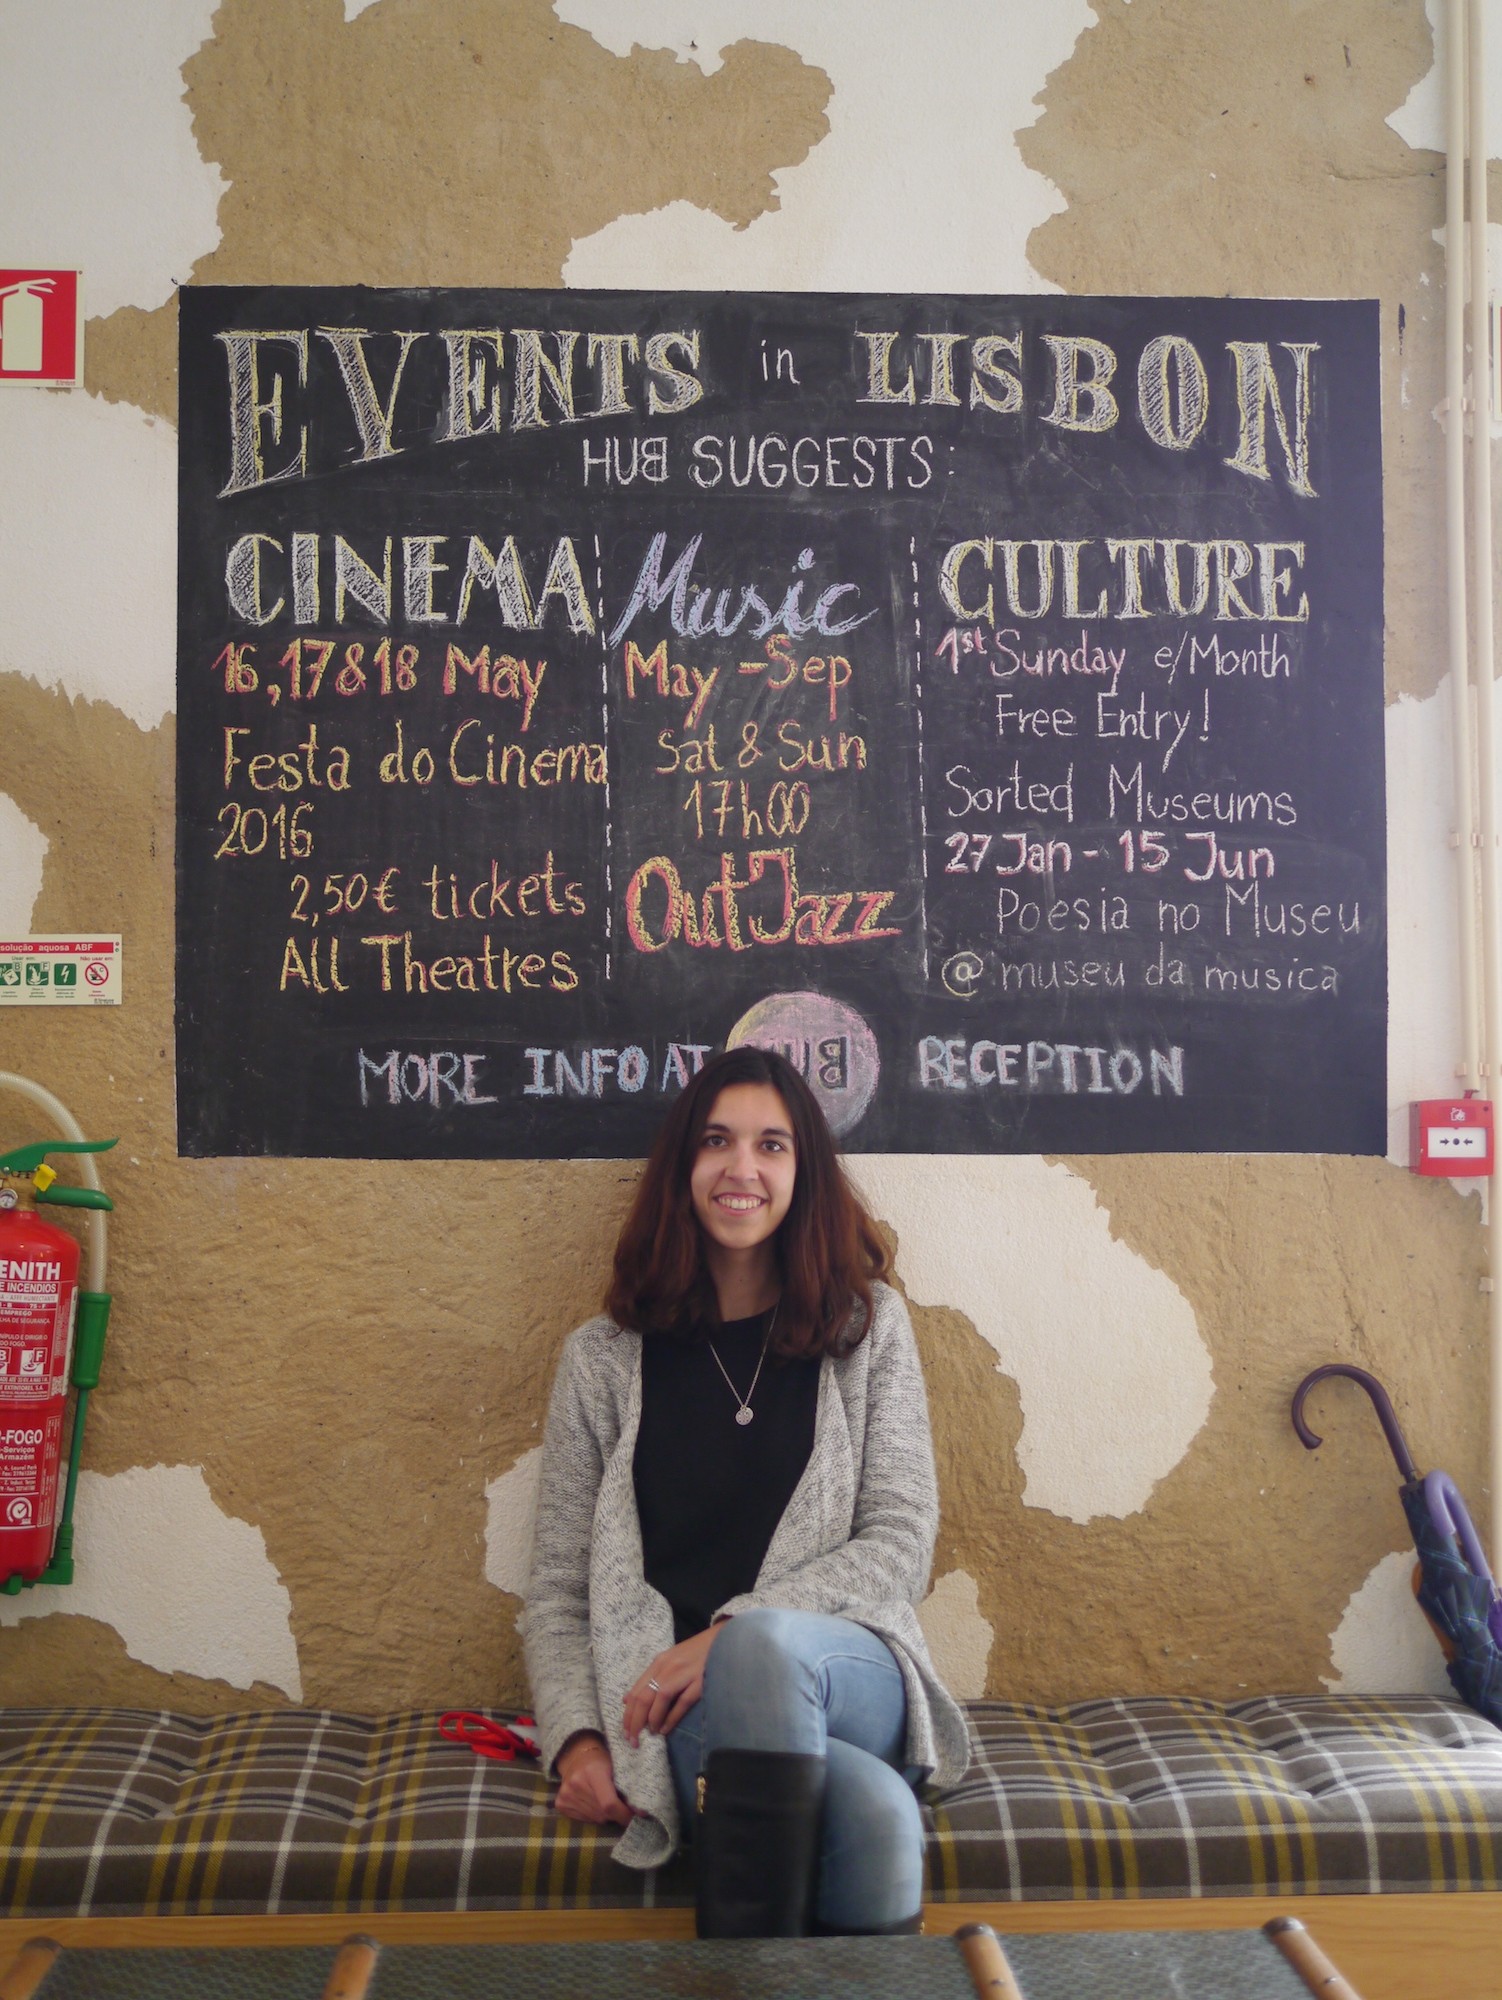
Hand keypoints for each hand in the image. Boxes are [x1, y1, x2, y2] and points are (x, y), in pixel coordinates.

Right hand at [554, 1732, 632, 1826]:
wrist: (577, 1756)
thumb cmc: (601, 1762)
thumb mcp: (616, 1767)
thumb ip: (626, 1788)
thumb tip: (641, 1813)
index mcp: (593, 1771)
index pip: (609, 1803)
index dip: (623, 1814)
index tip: (633, 1817)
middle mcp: (576, 1783)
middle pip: (603, 1813)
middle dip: (616, 1814)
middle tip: (621, 1806)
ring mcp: (566, 1794)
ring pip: (595, 1818)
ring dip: (605, 1815)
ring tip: (605, 1802)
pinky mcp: (560, 1803)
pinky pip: (584, 1820)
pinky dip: (593, 1815)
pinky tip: (593, 1802)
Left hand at [622, 1624, 722, 1746]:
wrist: (721, 1640)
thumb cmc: (695, 1653)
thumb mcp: (669, 1661)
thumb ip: (650, 1679)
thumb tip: (626, 1700)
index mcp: (659, 1662)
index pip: (636, 1691)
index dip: (628, 1714)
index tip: (624, 1732)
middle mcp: (668, 1667)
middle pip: (644, 1697)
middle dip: (635, 1722)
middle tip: (633, 1740)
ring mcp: (684, 1673)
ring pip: (660, 1698)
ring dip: (652, 1720)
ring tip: (650, 1734)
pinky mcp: (699, 1681)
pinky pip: (682, 1702)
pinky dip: (672, 1718)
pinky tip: (666, 1729)